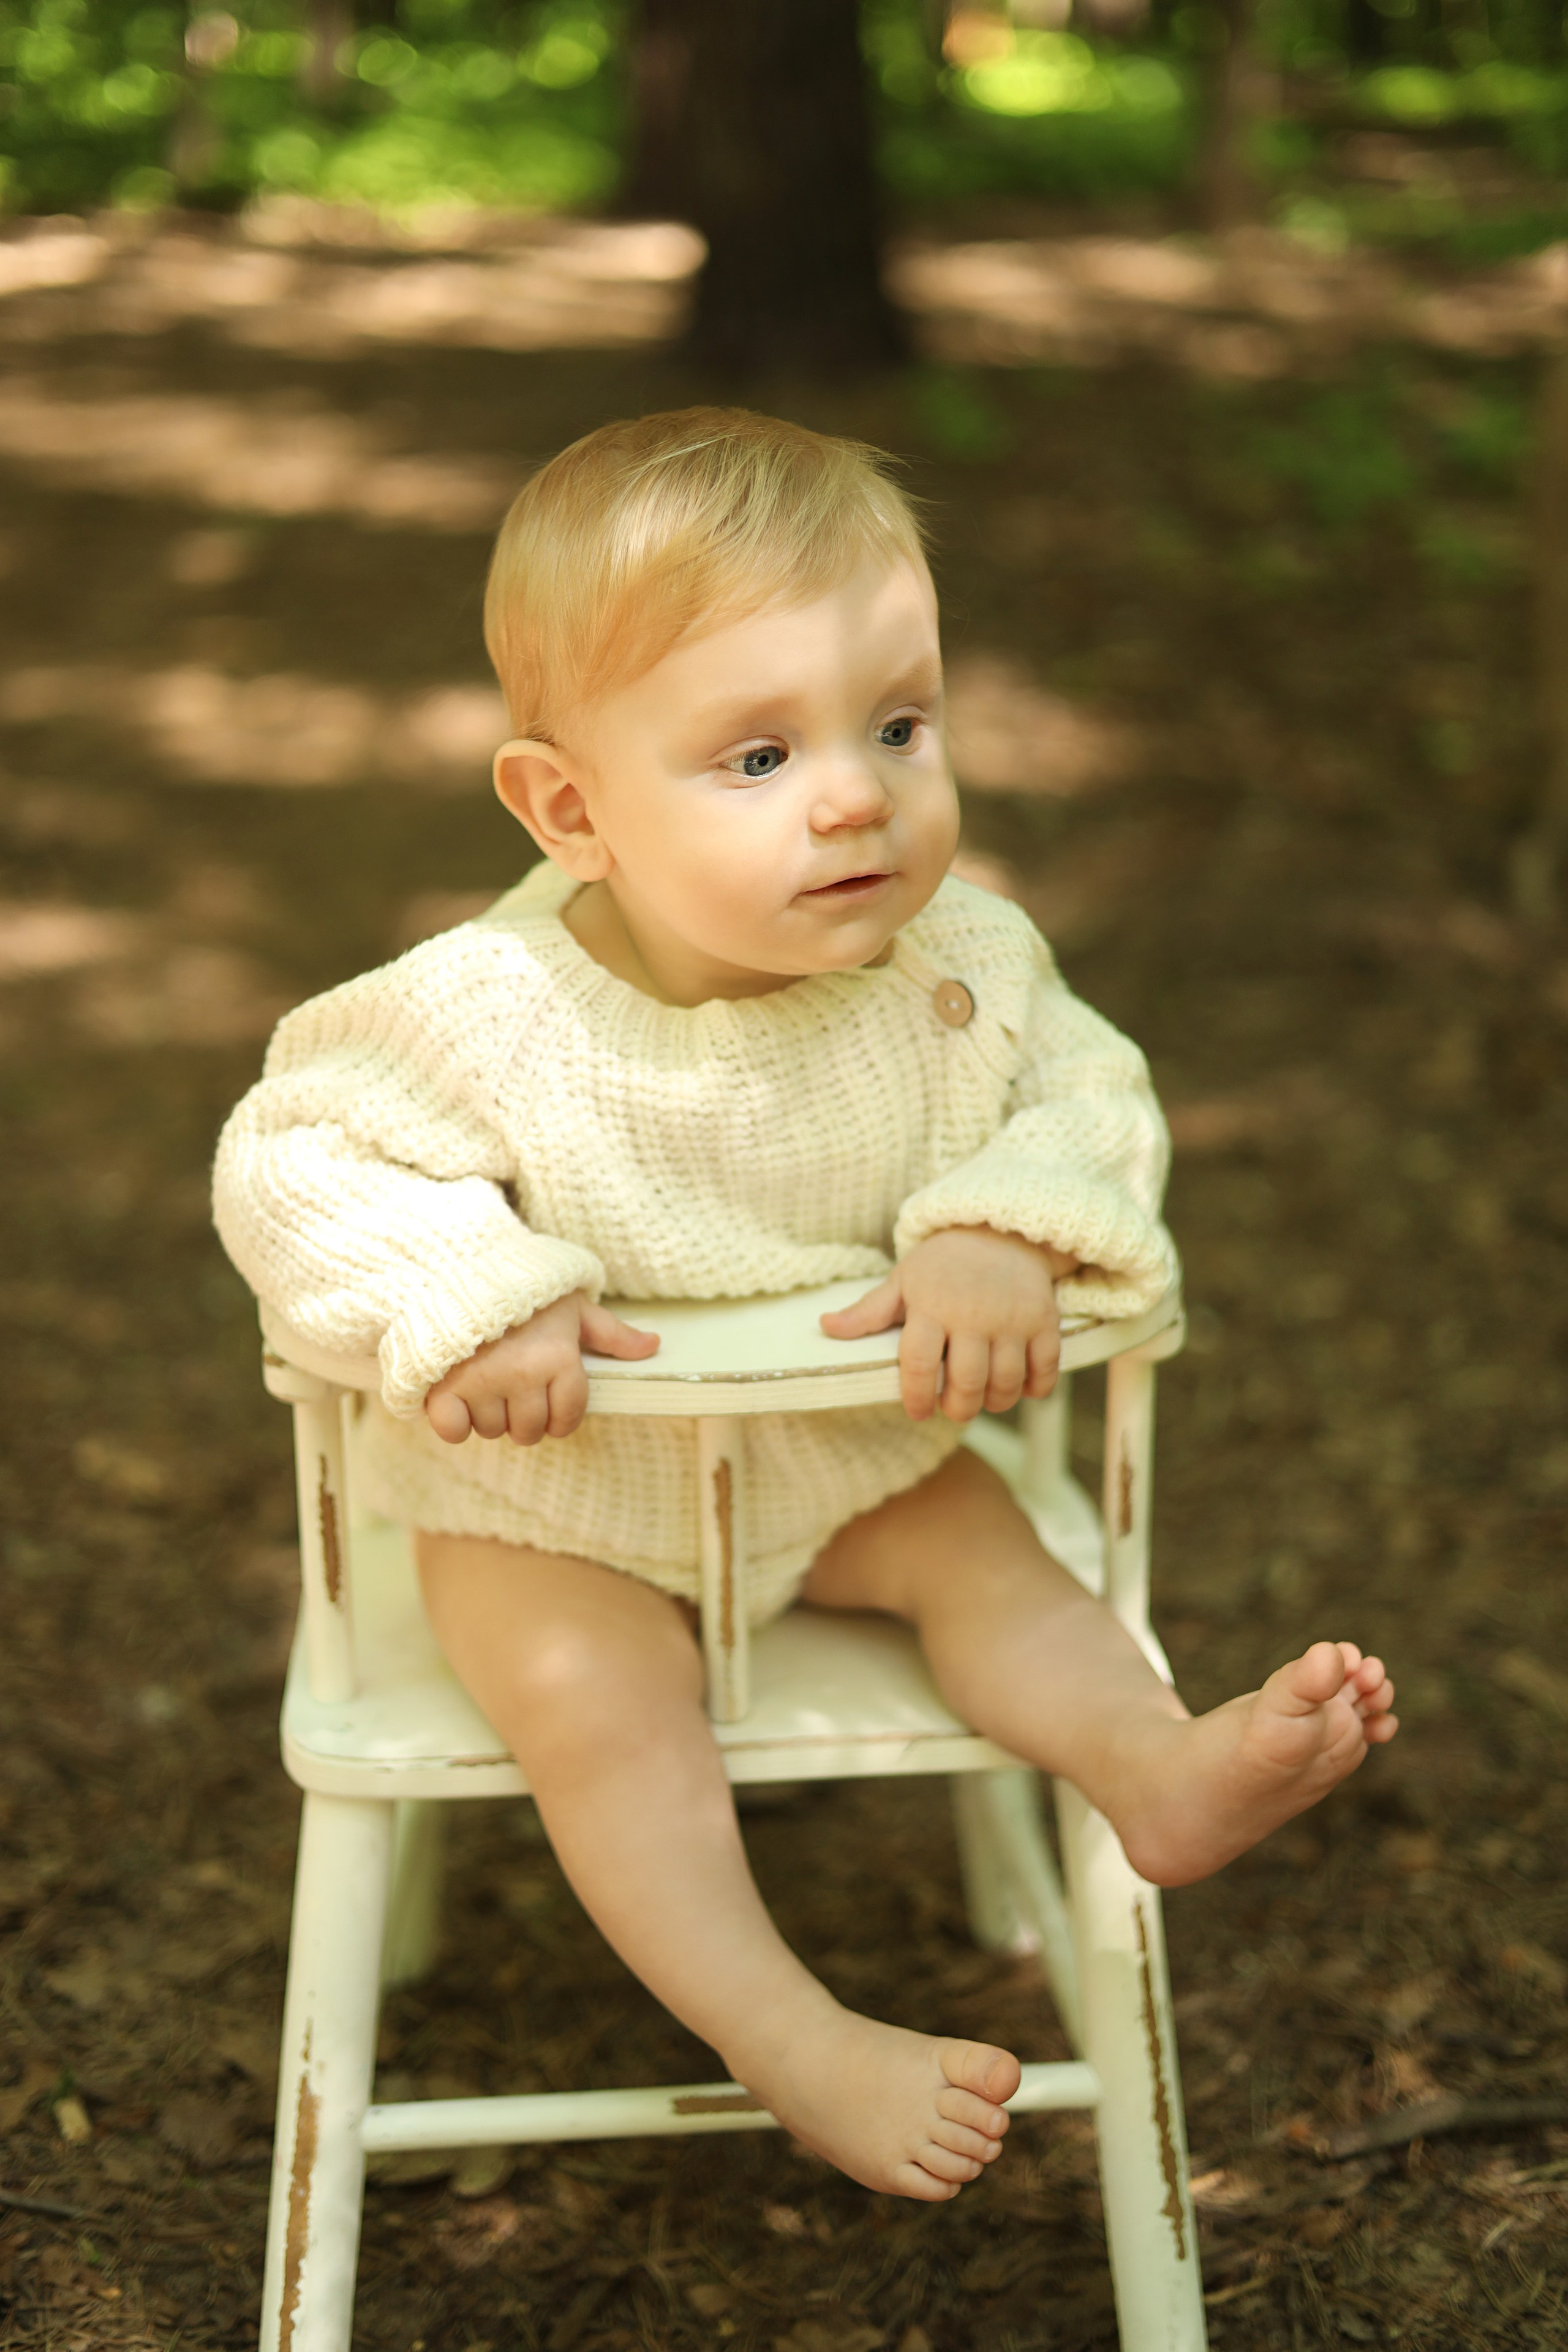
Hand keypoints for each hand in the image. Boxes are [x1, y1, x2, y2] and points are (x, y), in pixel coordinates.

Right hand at [424, 1292, 658, 1446]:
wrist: (457, 1265)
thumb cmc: (522, 1288)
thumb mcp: (573, 1306)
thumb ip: (611, 1333)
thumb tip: (652, 1346)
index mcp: (557, 1358)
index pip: (569, 1415)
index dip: (562, 1415)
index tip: (552, 1403)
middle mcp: (521, 1374)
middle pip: (531, 1430)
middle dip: (527, 1416)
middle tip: (515, 1389)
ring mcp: (480, 1383)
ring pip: (493, 1430)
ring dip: (491, 1415)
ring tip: (486, 1383)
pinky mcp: (443, 1387)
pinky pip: (453, 1431)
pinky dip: (455, 1423)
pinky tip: (458, 1399)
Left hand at [820, 1228, 1073, 1423]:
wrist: (1000, 1229)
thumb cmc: (943, 1263)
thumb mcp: (902, 1280)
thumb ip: (868, 1311)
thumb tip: (825, 1327)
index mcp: (931, 1307)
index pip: (920, 1365)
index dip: (917, 1397)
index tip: (918, 1411)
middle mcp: (973, 1315)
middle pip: (967, 1382)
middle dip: (958, 1408)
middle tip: (953, 1409)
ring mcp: (1012, 1318)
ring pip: (1006, 1382)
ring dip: (995, 1402)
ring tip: (984, 1399)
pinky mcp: (1044, 1319)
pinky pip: (1044, 1369)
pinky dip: (1035, 1388)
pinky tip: (1020, 1387)